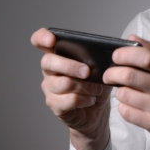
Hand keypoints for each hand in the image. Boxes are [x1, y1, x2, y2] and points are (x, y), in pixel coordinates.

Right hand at [31, 28, 111, 149]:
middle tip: (87, 72)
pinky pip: (68, 100)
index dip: (42, 38)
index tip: (52, 40)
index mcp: (58, 55)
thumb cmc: (95, 86)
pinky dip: (83, 100)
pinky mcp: (54, 104)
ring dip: (84, 86)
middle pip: (48, 62)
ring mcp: (49, 88)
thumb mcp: (101, 69)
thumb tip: (110, 51)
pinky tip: (90, 99)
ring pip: (62, 83)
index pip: (40, 41)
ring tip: (96, 89)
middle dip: (70, 66)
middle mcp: (50, 70)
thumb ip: (100, 58)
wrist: (97, 112)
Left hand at [103, 35, 149, 149]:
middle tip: (110, 74)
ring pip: (124, 95)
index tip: (116, 56)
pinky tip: (130, 104)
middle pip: (129, 75)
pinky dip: (123, 107)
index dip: (125, 54)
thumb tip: (131, 38)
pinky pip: (127, 113)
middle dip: (112, 73)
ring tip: (123, 90)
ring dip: (118, 91)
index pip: (146, 56)